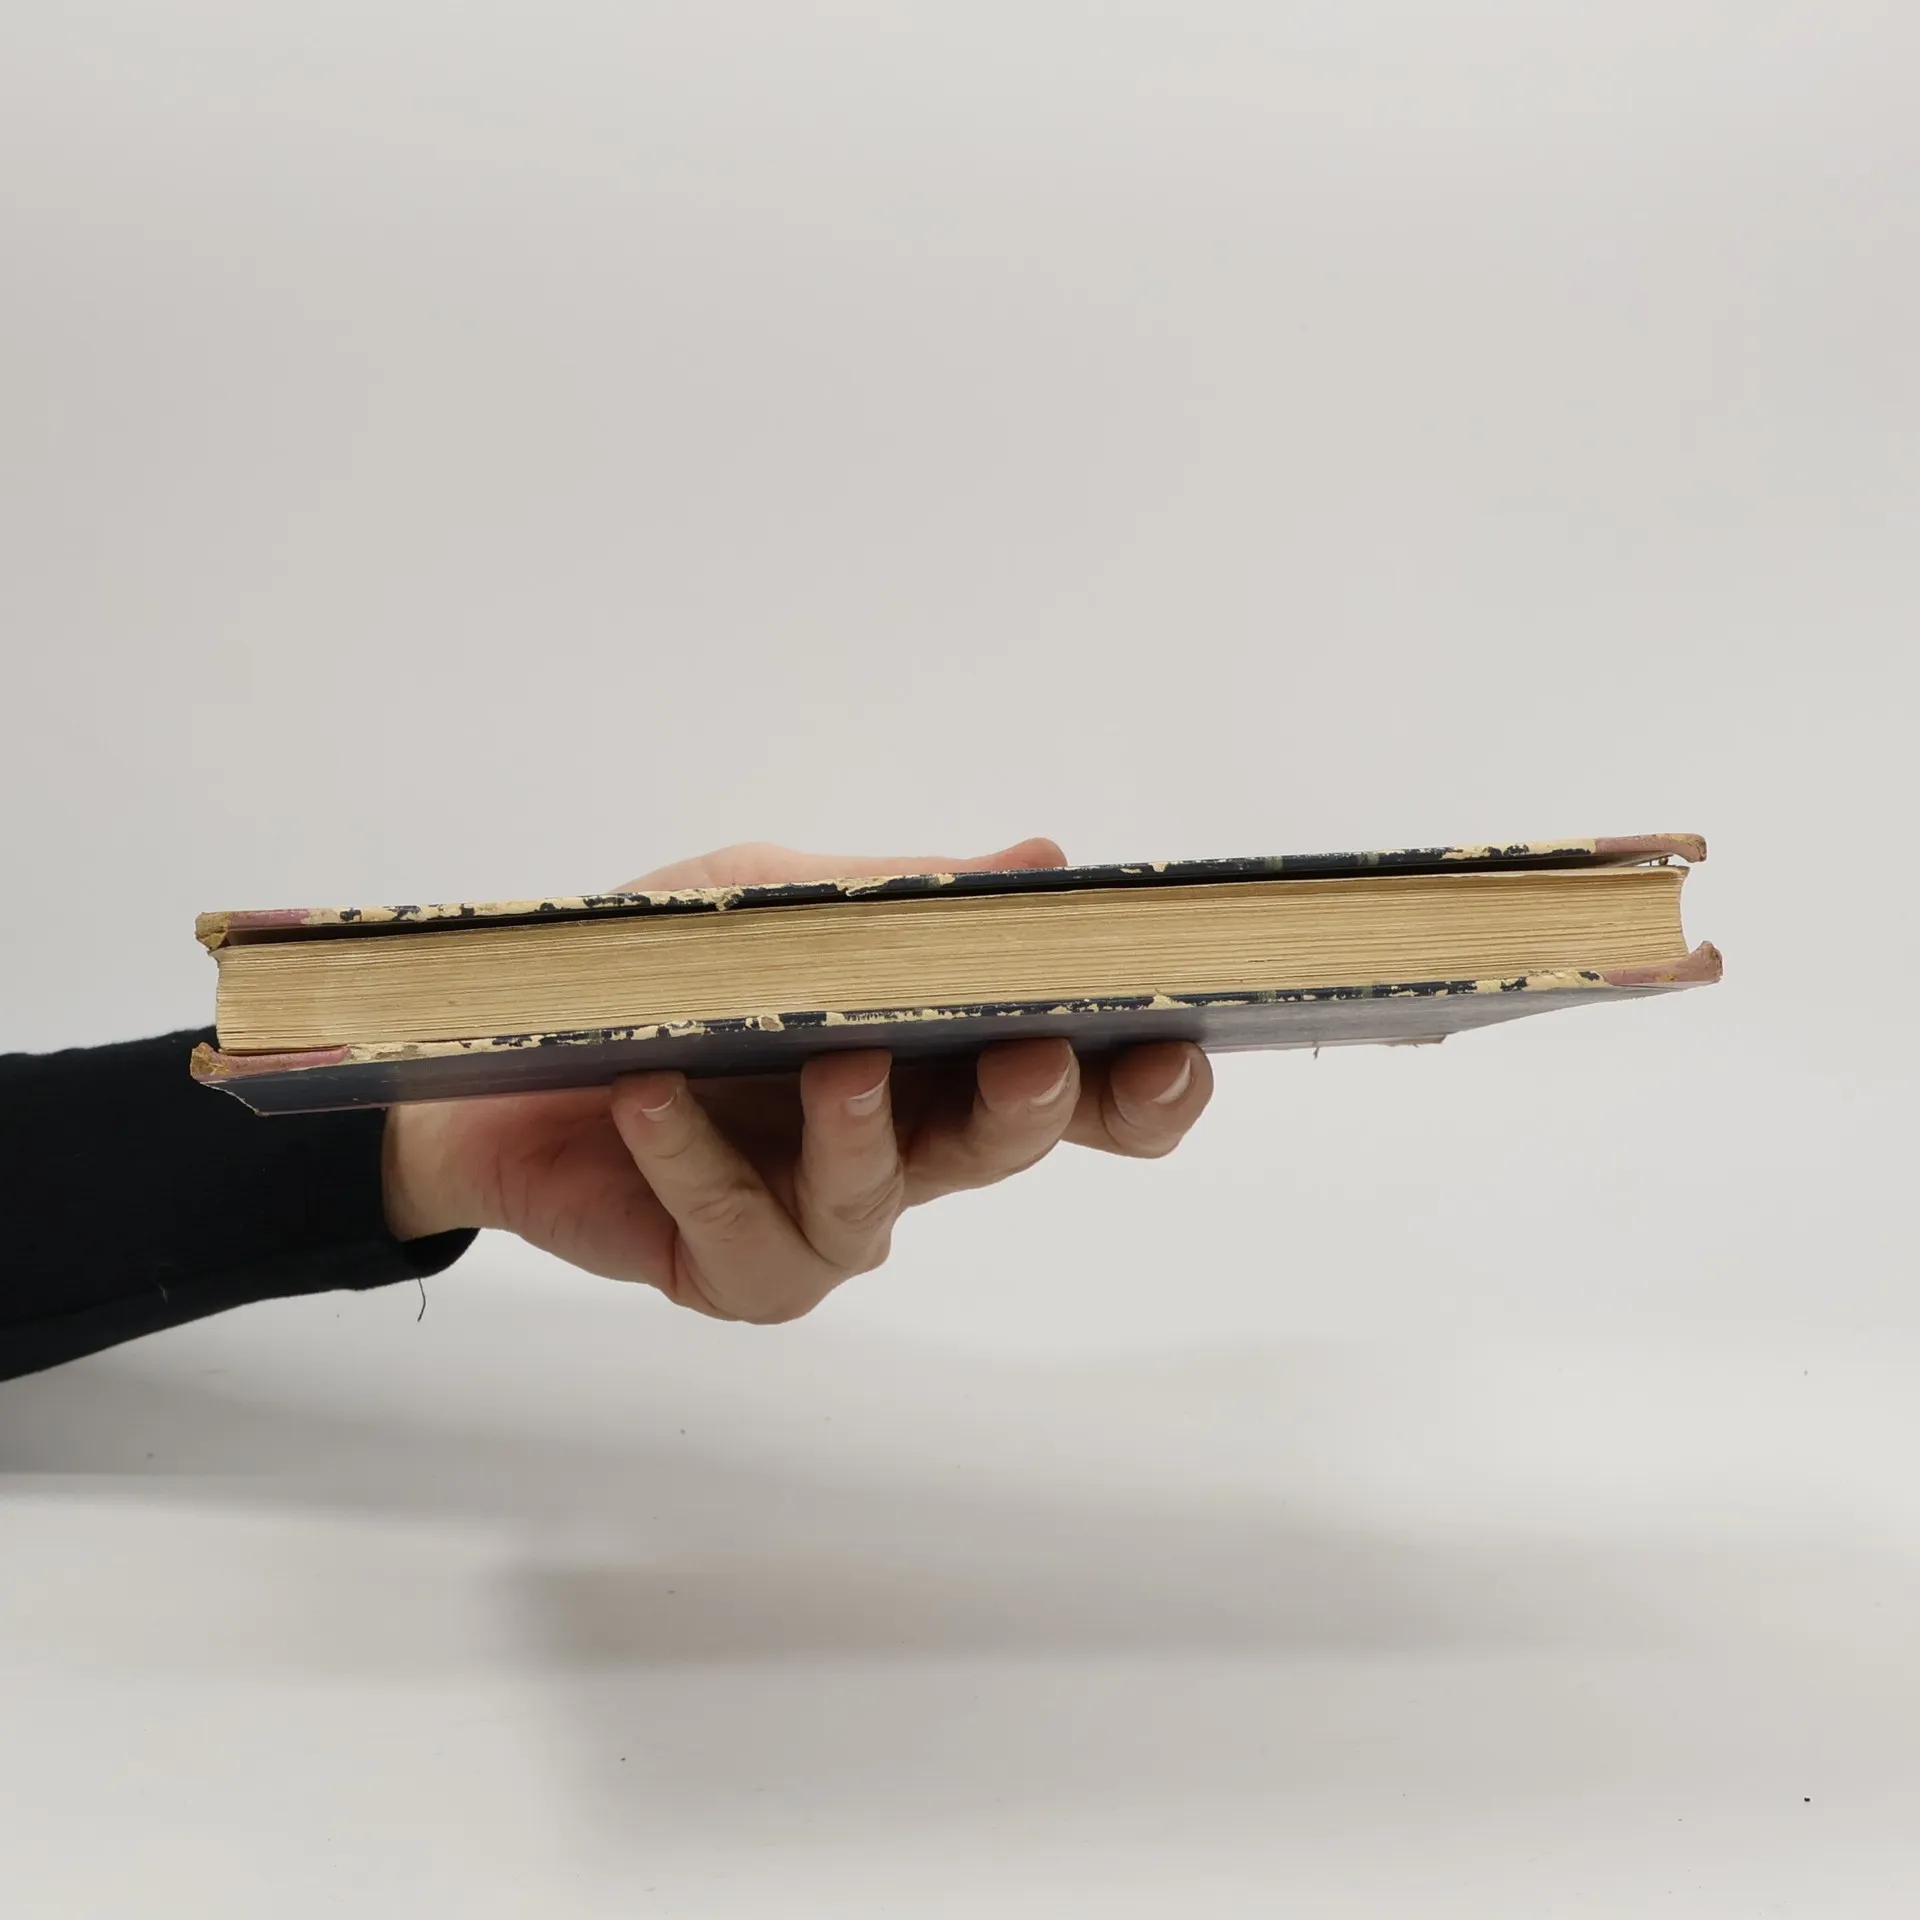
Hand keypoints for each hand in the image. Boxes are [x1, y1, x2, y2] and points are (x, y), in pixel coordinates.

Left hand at [381, 839, 1212, 1320]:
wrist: (495, 1059)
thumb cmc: (656, 973)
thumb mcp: (774, 903)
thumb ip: (902, 898)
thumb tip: (1042, 862)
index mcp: (941, 1056)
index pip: (1079, 1088)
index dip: (1143, 1082)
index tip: (1173, 1041)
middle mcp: (905, 1147)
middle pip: (1008, 1149)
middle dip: (1033, 1109)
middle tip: (1030, 1062)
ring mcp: (825, 1220)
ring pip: (879, 1202)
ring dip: (864, 1134)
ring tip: (840, 1065)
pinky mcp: (739, 1273)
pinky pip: (742, 1232)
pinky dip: (695, 1160)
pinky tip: (654, 1098)